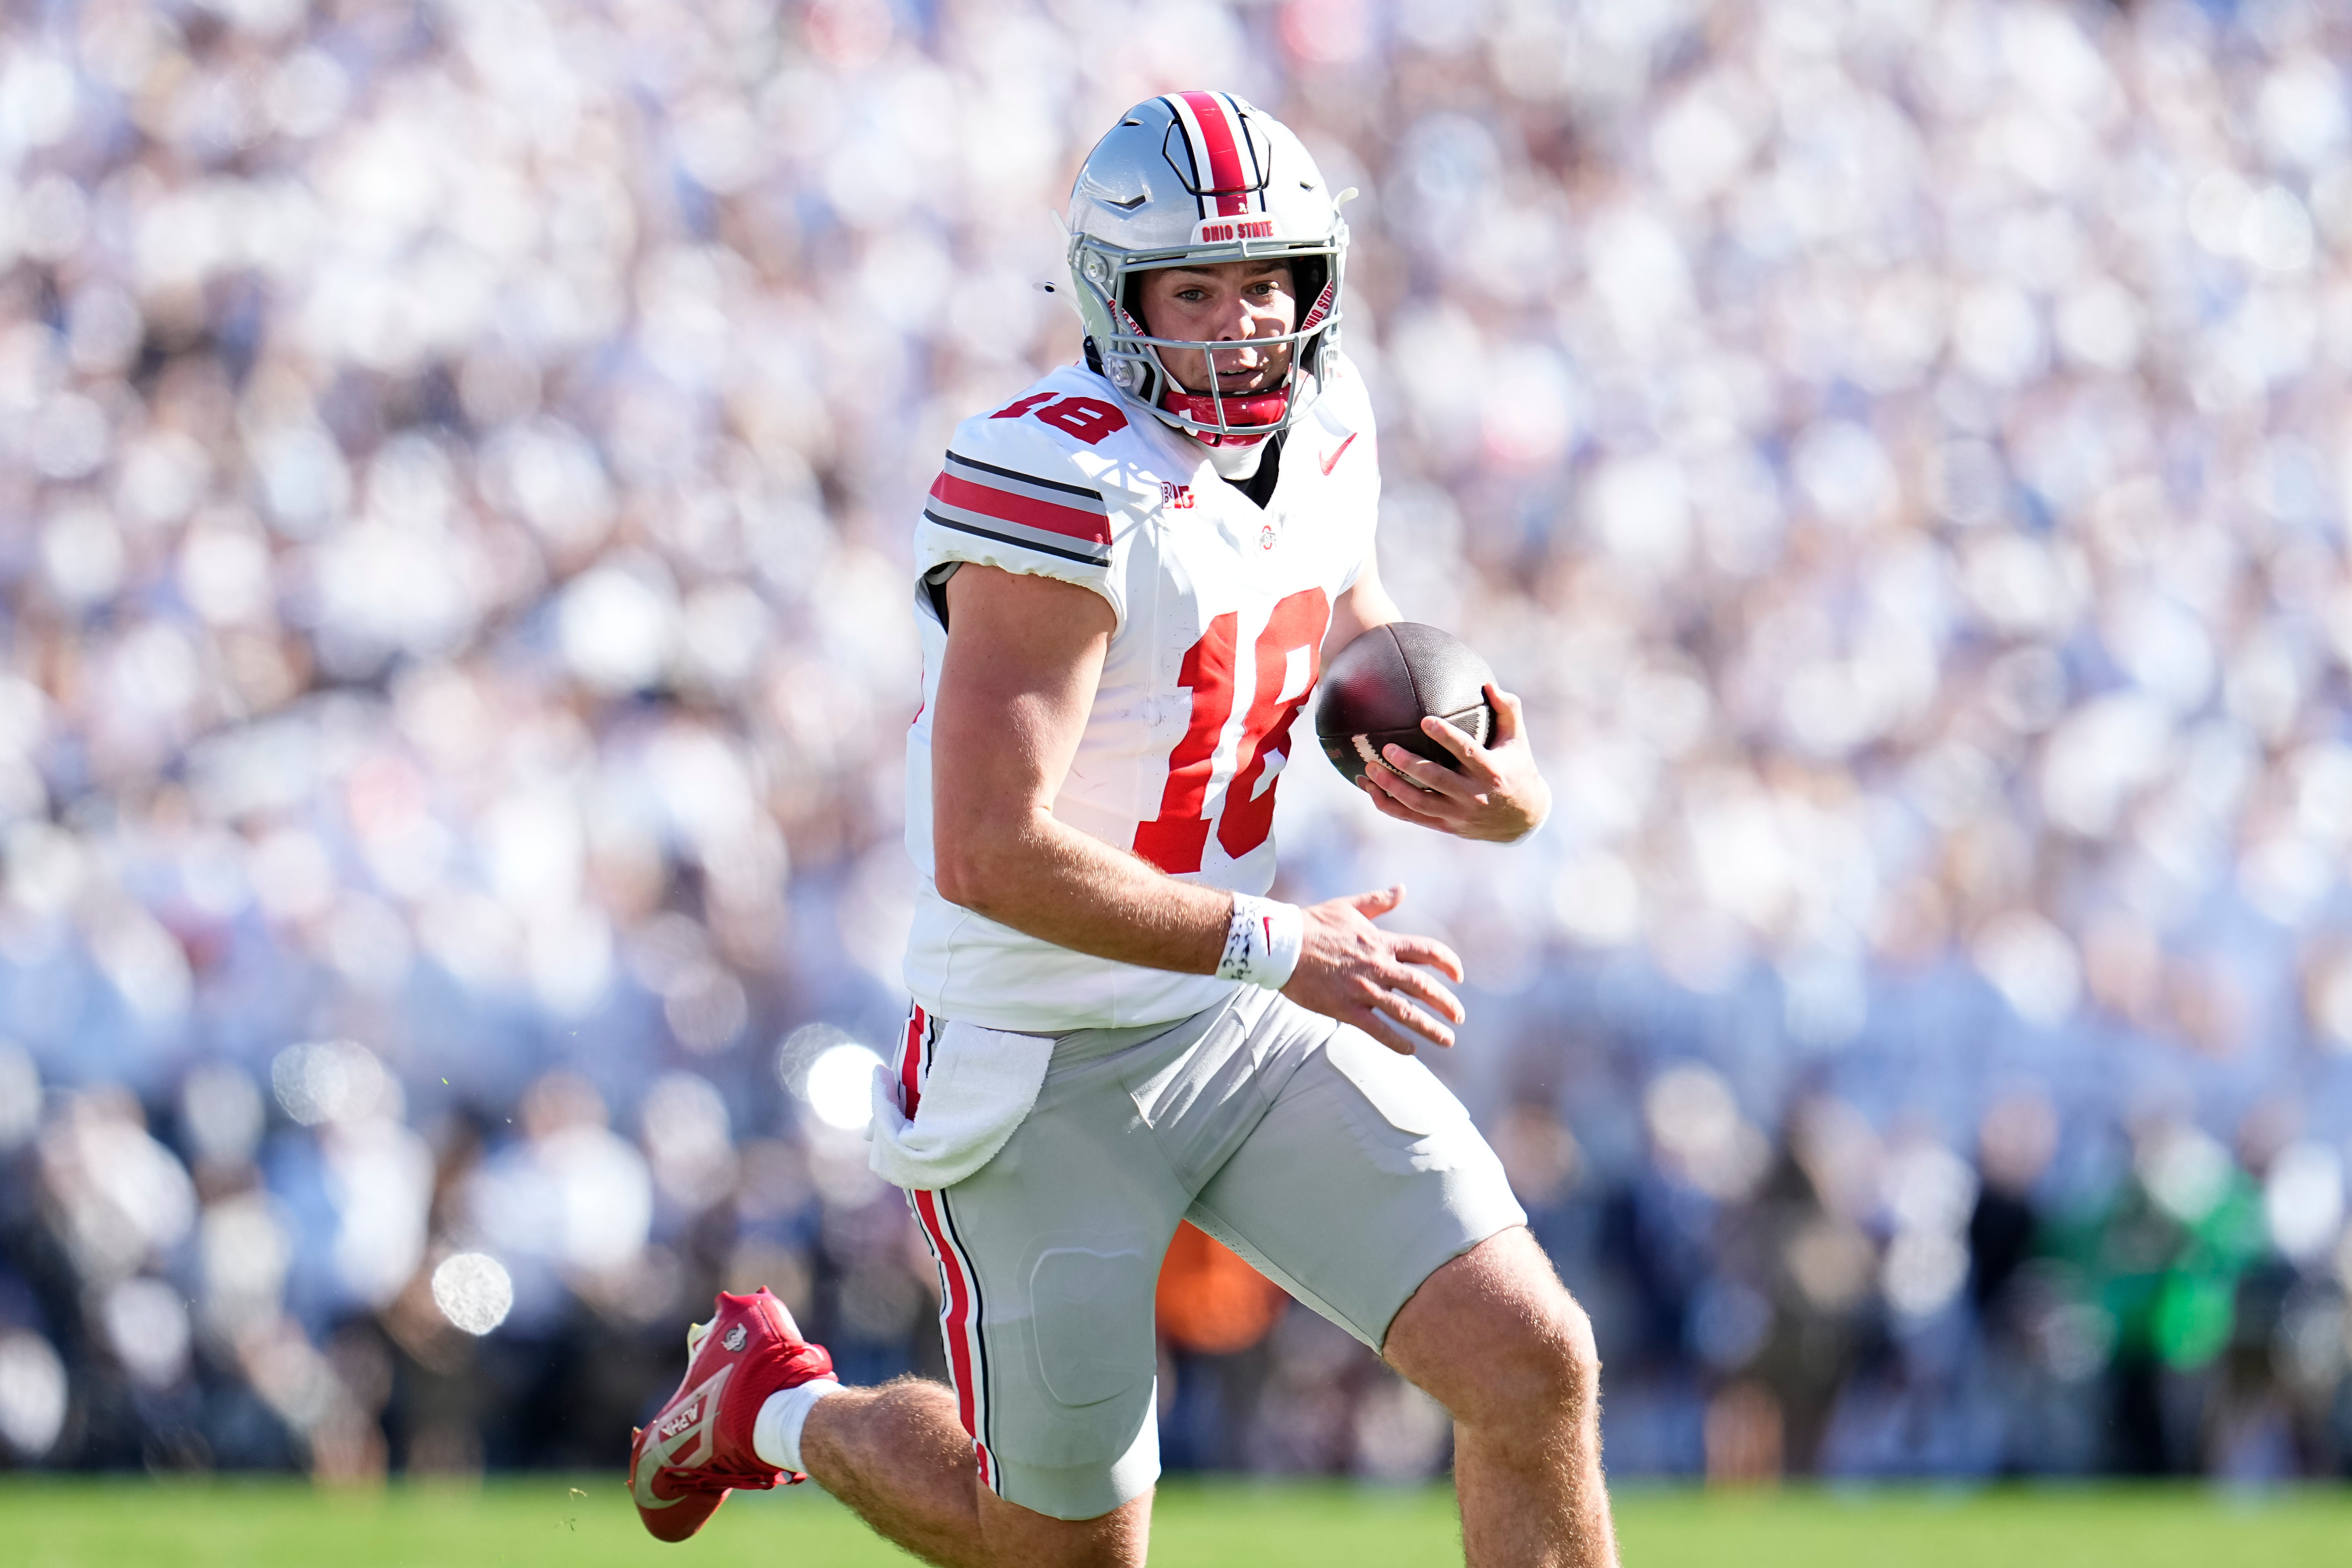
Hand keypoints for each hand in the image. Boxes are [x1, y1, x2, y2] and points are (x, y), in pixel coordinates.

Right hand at [1280, 885, 1465, 1054]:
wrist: (1281, 944)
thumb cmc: (1313, 924)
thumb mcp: (1349, 906)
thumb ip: (1378, 901)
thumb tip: (1402, 889)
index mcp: (1381, 942)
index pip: (1426, 951)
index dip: (1448, 962)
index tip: (1459, 975)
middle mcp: (1378, 966)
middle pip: (1422, 986)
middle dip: (1445, 1002)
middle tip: (1459, 1017)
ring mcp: (1363, 989)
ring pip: (1405, 1012)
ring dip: (1430, 1027)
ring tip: (1447, 1040)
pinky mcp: (1346, 1008)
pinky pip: (1377, 1029)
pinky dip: (1396, 1042)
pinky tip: (1411, 1050)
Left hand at [1362, 683, 1549, 843]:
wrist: (1521, 819)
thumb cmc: (1517, 770)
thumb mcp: (1517, 741)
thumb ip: (1507, 711)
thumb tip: (1489, 684)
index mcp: (1491, 771)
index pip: (1467, 751)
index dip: (1446, 737)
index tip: (1425, 720)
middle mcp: (1473, 795)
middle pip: (1436, 780)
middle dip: (1410, 765)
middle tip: (1387, 748)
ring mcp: (1458, 813)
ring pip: (1419, 802)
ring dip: (1391, 786)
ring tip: (1369, 768)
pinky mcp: (1445, 825)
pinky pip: (1412, 817)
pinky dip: (1388, 805)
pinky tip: (1369, 789)